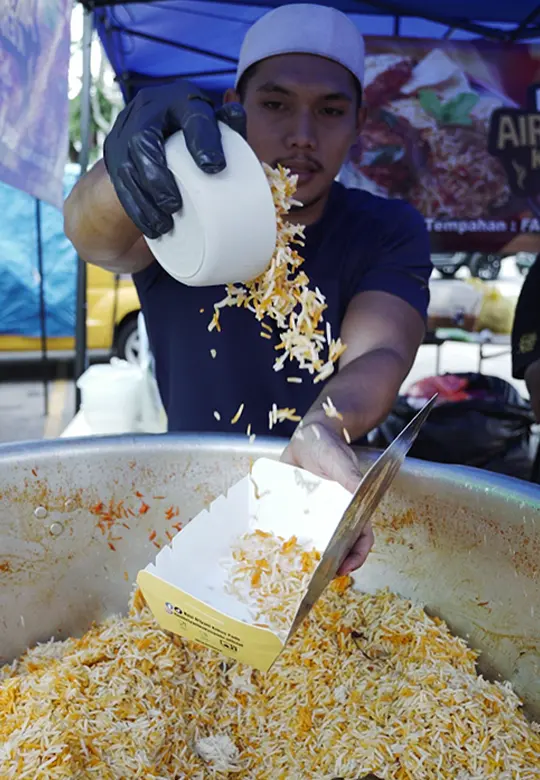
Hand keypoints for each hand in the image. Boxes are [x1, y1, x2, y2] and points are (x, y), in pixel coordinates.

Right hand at [103, 83, 246, 237]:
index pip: (190, 115)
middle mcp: (145, 112)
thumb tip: (235, 116)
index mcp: (177, 100)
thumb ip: (226, 124)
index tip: (215, 167)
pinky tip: (152, 228)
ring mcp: (124, 134)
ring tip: (165, 224)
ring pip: (127, 168)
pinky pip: (120, 186)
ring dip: (145, 201)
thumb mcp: (209, 123)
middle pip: (142, 141)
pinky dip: (137, 210)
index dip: (202, 140)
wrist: (148, 129)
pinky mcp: (113, 158)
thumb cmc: (190, 129)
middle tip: (175, 205)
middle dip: (158, 176)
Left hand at [281, 422, 373, 574]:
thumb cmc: (328, 445)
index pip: (360, 537)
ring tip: (299, 570)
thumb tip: (360, 492)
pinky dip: (289, 541)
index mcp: (352, 506)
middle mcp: (334, 514)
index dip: (357, 555)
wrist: (307, 435)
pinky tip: (278, 550)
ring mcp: (315, 514)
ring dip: (311, 557)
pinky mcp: (296, 510)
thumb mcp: (339, 460)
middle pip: (338, 546)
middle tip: (319, 578)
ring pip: (316, 542)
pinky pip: (294, 529)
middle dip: (332, 564)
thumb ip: (349, 476)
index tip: (345, 568)